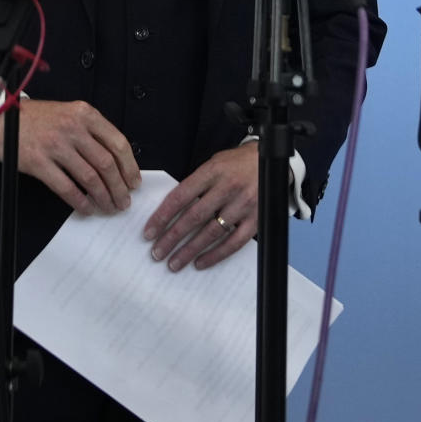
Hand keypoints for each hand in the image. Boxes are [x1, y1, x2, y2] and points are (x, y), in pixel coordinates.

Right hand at [0, 99, 140, 214]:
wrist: (2, 119)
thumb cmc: (37, 118)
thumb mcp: (69, 113)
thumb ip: (91, 131)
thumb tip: (116, 161)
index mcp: (85, 114)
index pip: (117, 142)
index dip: (129, 166)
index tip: (134, 181)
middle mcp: (73, 128)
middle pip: (106, 164)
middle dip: (120, 187)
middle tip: (124, 201)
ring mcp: (56, 146)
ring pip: (90, 178)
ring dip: (104, 197)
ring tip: (110, 207)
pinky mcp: (39, 163)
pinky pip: (67, 188)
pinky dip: (81, 202)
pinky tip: (87, 208)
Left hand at [142, 146, 257, 271]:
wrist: (270, 160)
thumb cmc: (238, 162)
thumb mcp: (214, 163)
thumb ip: (196, 184)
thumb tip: (172, 209)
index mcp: (213, 171)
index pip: (181, 197)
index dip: (162, 216)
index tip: (149, 232)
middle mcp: (227, 188)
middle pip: (193, 217)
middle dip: (172, 237)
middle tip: (157, 252)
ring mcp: (243, 205)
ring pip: (211, 232)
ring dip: (190, 250)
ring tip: (174, 262)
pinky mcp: (256, 219)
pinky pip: (234, 242)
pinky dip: (216, 254)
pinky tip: (201, 262)